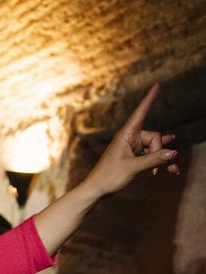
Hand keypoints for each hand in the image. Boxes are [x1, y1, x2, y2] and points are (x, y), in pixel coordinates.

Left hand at [84, 83, 178, 197]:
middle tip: (154, 169)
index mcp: (126, 134)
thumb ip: (154, 160)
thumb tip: (174, 153)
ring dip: (163, 159)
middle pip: (155, 137)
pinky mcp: (136, 156)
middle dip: (160, 151)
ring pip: (156, 147)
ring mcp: (134, 147)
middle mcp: (130, 137)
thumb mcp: (133, 168)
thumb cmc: (109, 176)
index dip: (149, 99)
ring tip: (171, 171)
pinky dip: (161, 162)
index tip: (157, 84)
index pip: (141, 112)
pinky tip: (172, 166)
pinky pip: (153, 155)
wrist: (98, 188)